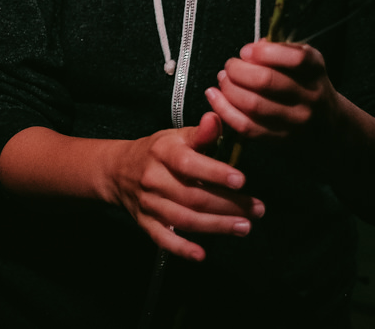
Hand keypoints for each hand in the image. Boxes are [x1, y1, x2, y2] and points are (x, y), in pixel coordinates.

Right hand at [107, 111, 265, 260]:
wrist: (117, 170)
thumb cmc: (157, 152)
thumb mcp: (175, 136)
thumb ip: (200, 133)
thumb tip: (216, 119)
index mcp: (163, 153)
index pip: (189, 164)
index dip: (215, 173)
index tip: (241, 180)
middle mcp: (154, 178)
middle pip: (193, 196)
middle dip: (228, 205)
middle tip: (256, 210)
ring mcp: (149, 203)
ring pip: (183, 219)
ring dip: (216, 226)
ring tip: (244, 227)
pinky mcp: (145, 223)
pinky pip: (163, 238)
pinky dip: (182, 248)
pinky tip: (201, 255)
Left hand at [204, 40, 335, 141]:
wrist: (329, 127)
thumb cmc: (307, 85)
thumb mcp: (305, 61)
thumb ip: (281, 50)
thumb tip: (253, 47)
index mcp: (316, 70)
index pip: (295, 59)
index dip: (264, 53)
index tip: (246, 51)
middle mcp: (310, 97)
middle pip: (266, 81)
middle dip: (238, 70)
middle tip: (229, 66)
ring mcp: (296, 121)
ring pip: (253, 104)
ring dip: (229, 89)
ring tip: (222, 80)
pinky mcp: (281, 140)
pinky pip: (246, 126)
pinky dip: (225, 110)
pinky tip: (214, 97)